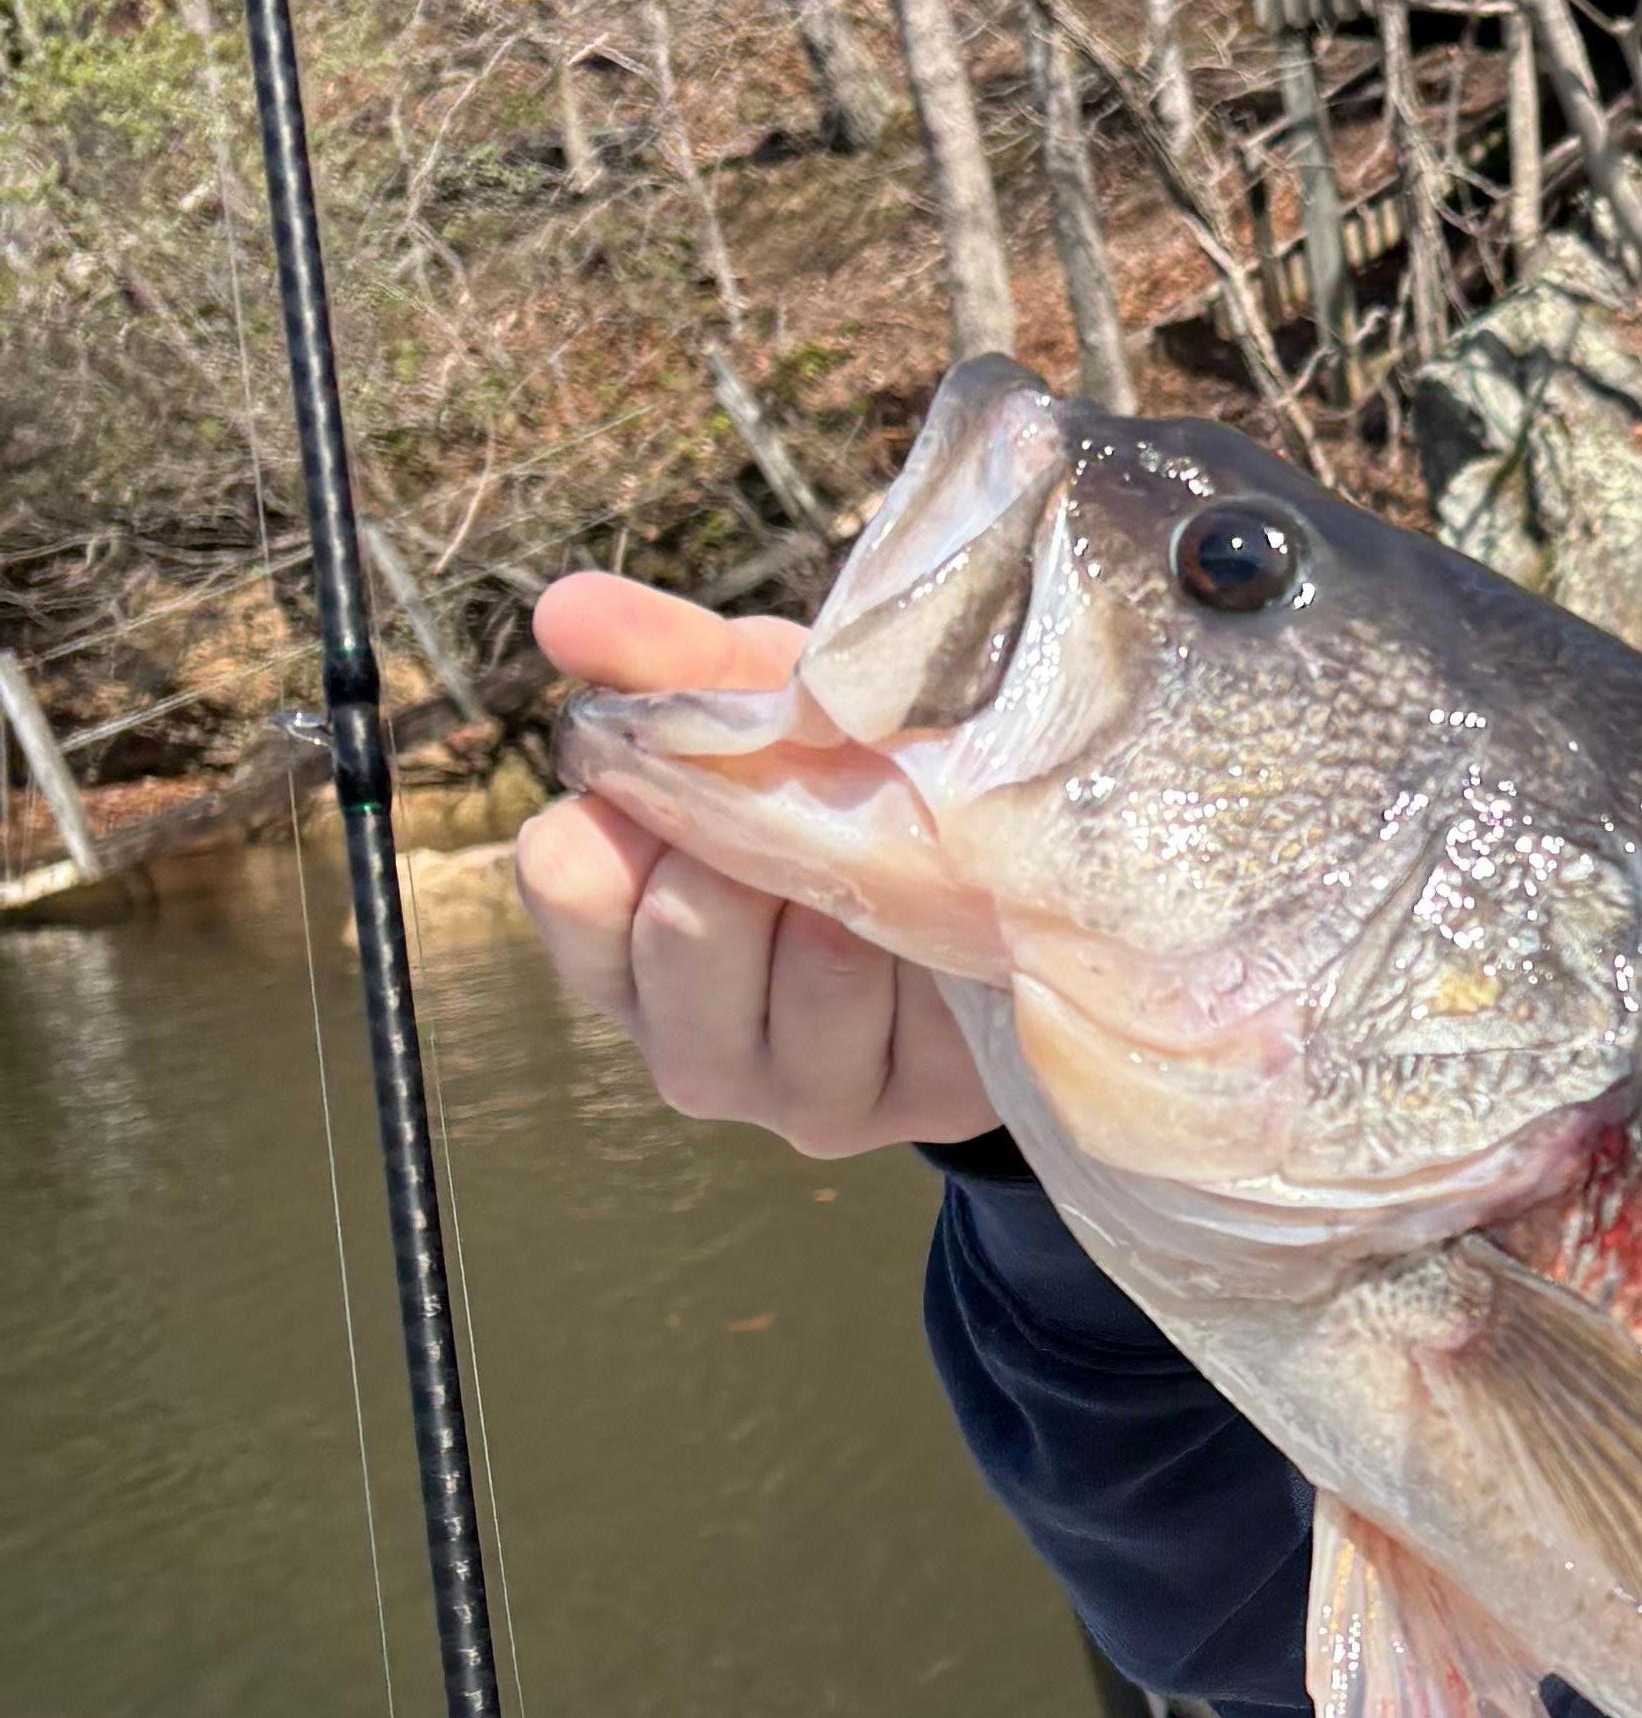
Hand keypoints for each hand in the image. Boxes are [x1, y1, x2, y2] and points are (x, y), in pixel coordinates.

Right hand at [512, 571, 997, 1154]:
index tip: (710, 755)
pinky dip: (939, 935)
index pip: (565, 875)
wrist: (1001, 886)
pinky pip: (914, 1006)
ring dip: (868, 884)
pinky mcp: (903, 1110)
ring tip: (900, 854)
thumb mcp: (766, 711)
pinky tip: (951, 917)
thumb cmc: (853, 790)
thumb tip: (564, 607)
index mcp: (619, 943)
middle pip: (686, 927)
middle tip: (827, 800)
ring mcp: (792, 1096)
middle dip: (771, 836)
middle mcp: (684, 1041)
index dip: (639, 801)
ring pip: (811, 967)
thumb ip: (669, 663)